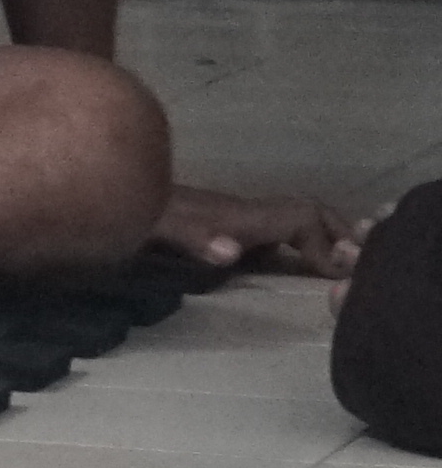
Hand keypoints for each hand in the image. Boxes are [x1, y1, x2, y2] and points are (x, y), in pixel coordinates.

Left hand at [155, 184, 368, 279]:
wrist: (108, 192)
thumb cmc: (135, 217)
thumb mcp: (160, 227)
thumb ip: (194, 238)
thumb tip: (231, 251)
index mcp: (239, 216)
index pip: (302, 219)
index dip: (326, 244)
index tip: (336, 275)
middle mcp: (242, 212)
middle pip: (304, 212)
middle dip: (336, 233)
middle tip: (357, 263)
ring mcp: (230, 217)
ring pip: (288, 219)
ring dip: (317, 237)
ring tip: (338, 266)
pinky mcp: (217, 225)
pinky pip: (268, 230)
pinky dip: (290, 243)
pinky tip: (290, 265)